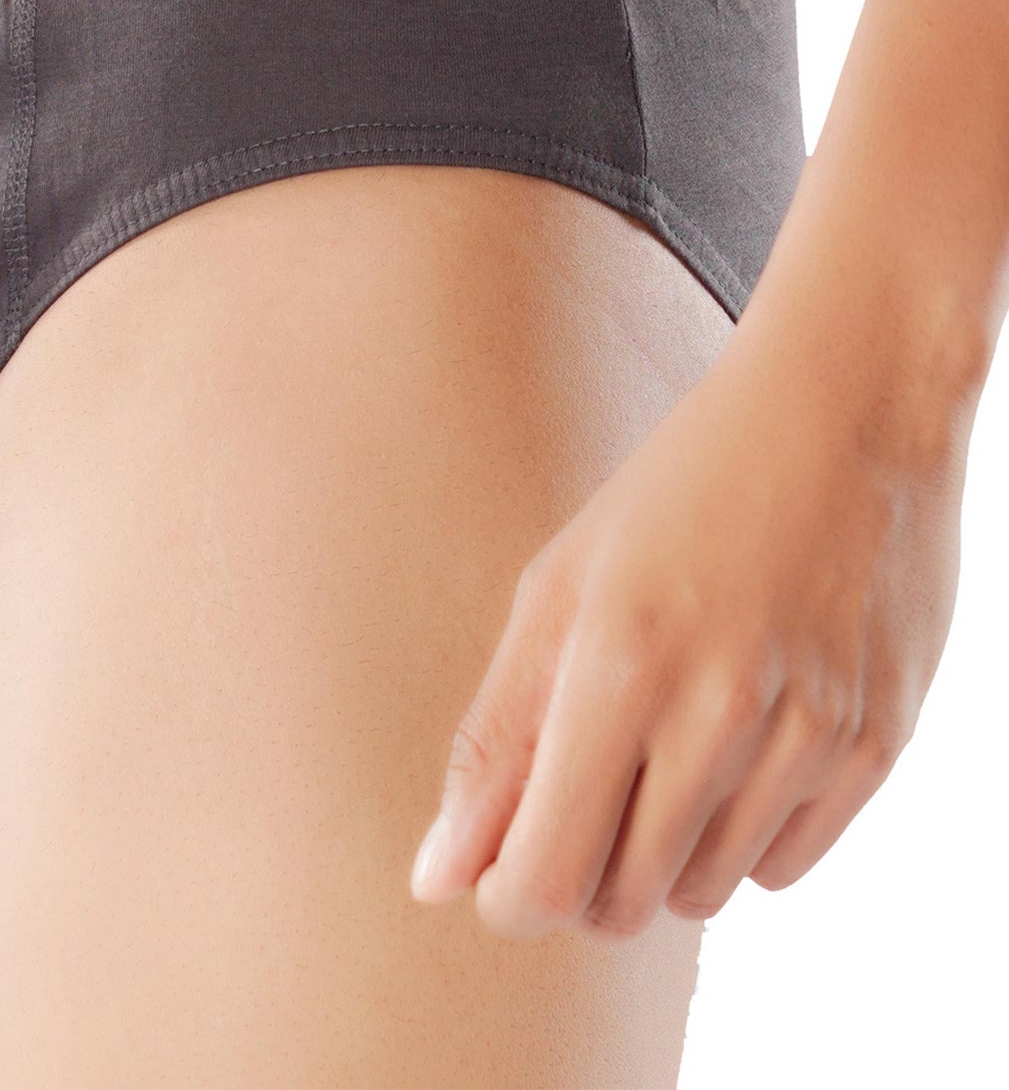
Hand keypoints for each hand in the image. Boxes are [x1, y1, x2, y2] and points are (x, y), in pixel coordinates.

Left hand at [410, 308, 968, 937]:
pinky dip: (737, 838)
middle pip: (619, 900)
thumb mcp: (555, 589)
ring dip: (657, 857)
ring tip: (652, 749)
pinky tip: (729, 747)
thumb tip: (437, 880)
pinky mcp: (876, 750)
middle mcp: (716, 712)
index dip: (507, 897)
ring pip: (700, 896)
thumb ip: (494, 741)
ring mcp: (808, 737)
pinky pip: (779, 870)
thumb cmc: (674, 493)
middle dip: (576, 874)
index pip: (545, 872)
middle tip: (572, 793)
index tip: (494, 875)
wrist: (844, 415)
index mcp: (615, 660)